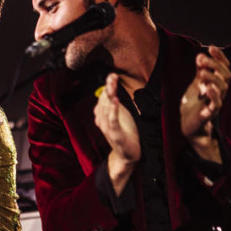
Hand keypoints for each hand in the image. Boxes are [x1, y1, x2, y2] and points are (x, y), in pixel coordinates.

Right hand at [94, 73, 140, 194]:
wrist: (128, 155)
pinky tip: (116, 101)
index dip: (107, 86)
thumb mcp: (120, 115)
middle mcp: (102, 120)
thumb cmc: (125, 134)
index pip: (103, 97)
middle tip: (112, 76)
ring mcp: (107, 128)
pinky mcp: (115, 134)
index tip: (112, 75)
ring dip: (109, 96)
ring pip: (105, 109)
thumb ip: (114, 103)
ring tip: (112, 85)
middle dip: (108, 88)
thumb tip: (110, 88)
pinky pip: (112, 121)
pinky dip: (113, 110)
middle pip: (103, 101)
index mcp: (103, 115)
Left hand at [180, 46, 230, 161]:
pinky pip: (216, 105)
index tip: (211, 47)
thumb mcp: (196, 84)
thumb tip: (201, 55)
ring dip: (213, 78)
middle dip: (215, 65)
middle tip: (200, 59)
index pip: (224, 68)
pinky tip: (206, 88)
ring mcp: (215, 103)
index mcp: (216, 84)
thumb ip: (200, 71)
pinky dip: (213, 96)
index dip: (220, 58)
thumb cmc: (194, 103)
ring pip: (223, 89)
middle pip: (226, 76)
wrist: (189, 125)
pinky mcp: (208, 114)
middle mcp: (219, 93)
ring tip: (202, 72)